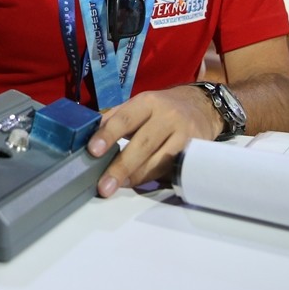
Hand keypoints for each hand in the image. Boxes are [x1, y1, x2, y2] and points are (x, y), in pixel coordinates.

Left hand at [86, 85, 220, 196]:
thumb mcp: (139, 105)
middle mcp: (167, 116)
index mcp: (148, 102)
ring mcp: (184, 134)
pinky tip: (140, 183)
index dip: (108, 135)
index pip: (125, 119)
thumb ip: (115, 118)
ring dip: (136, 177)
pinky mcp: (195, 151)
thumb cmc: (162, 108)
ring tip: (117, 187)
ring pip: (158, 160)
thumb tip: (86, 134)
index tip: (92, 151)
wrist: (202, 106)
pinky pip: (172, 168)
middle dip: (121, 166)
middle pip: (142, 144)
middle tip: (103, 185)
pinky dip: (154, 177)